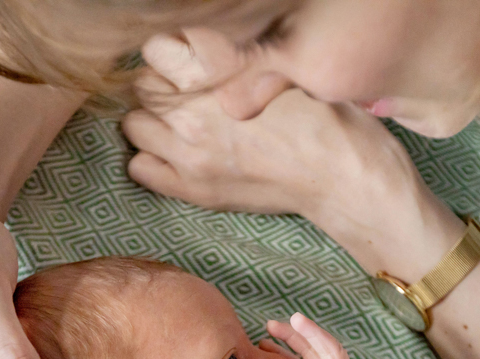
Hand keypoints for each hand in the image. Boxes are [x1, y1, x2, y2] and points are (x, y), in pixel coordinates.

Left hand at [123, 35, 416, 223]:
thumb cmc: (326, 118)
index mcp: (219, 71)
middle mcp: (195, 110)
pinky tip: (177, 156)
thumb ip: (233, 59)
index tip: (188, 62)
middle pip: (143, 85)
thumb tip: (198, 50)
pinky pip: (139, 167)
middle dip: (162, 86)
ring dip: (153, 121)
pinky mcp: (194, 188)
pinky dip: (150, 159)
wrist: (344, 177)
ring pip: (134, 124)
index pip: (156, 49)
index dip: (171, 53)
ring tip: (182, 126)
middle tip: (190, 97)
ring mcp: (190, 153)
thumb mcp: (282, 67)